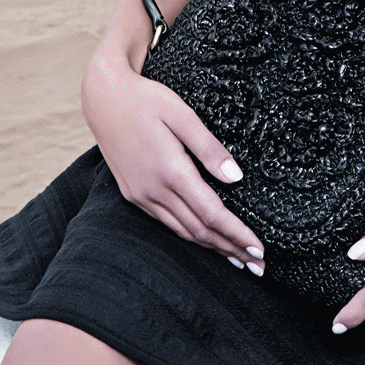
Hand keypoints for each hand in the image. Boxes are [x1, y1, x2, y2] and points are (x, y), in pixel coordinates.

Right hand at [81, 53, 264, 271]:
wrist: (104, 98)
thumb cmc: (147, 100)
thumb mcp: (182, 114)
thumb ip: (210, 148)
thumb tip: (236, 178)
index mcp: (170, 171)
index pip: (212, 214)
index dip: (238, 235)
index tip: (260, 251)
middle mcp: (154, 190)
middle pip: (199, 231)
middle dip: (231, 250)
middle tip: (258, 266)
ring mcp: (140, 196)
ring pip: (182, 231)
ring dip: (211, 248)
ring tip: (237, 259)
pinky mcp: (133, 194)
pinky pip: (166, 222)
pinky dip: (189, 235)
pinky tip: (204, 238)